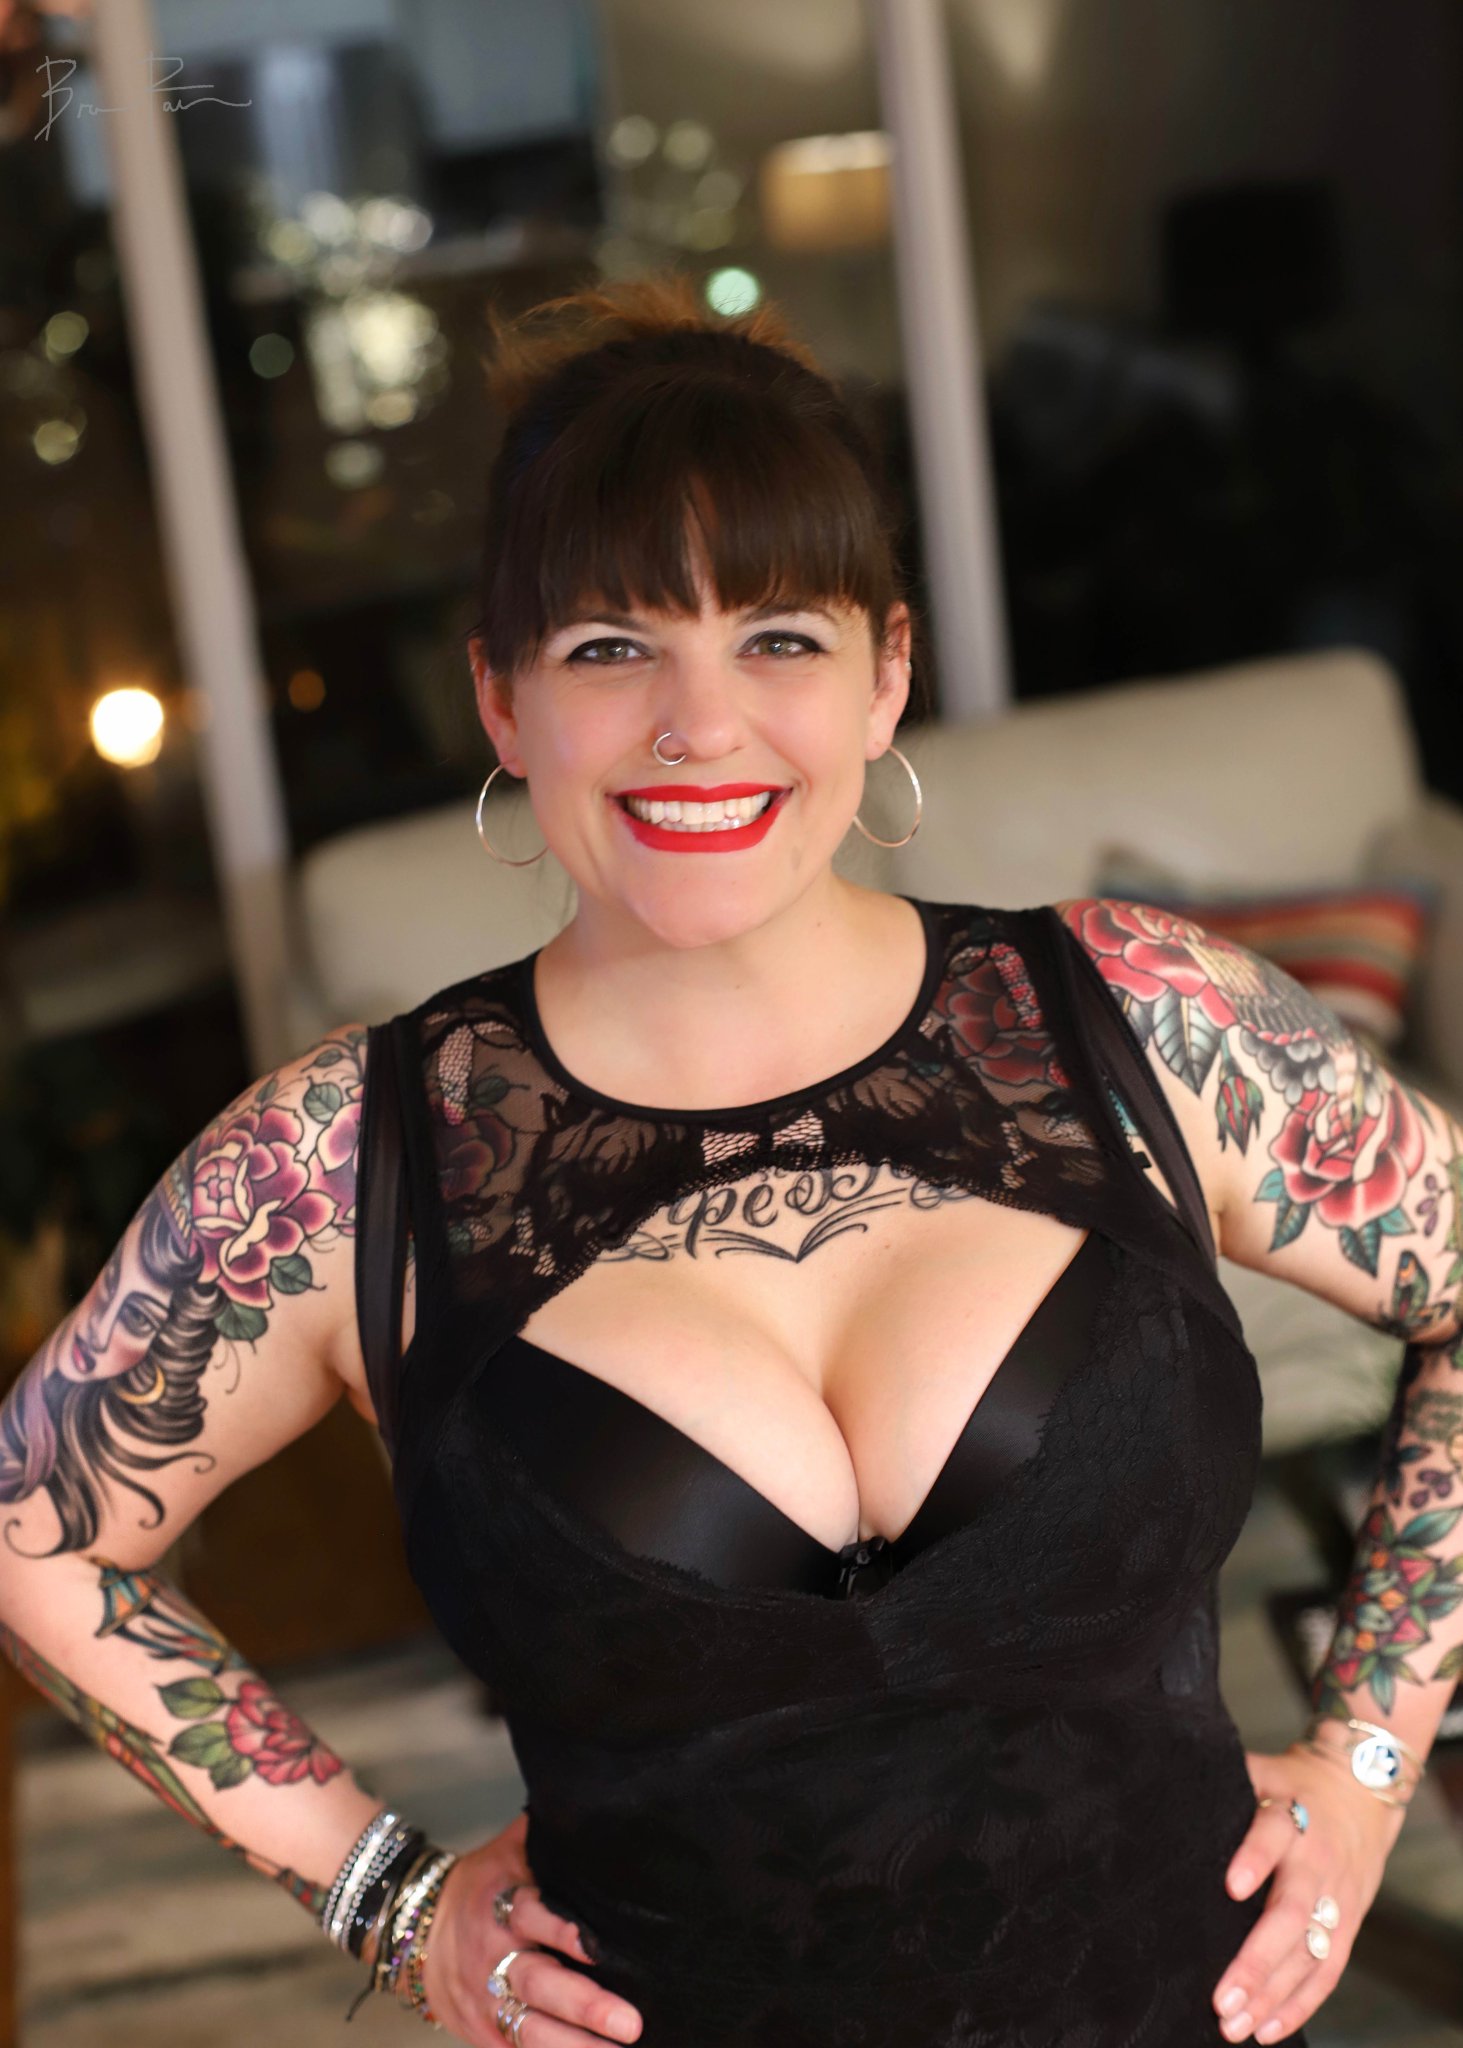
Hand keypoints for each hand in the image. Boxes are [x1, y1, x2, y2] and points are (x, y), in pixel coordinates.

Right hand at [421, 1811, 642, 2043]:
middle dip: (585, 2005)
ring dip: (575, 2047)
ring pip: (530, 2030)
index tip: (599, 1947)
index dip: (564, 1932)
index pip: (532, 1916)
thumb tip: (595, 1801)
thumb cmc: (481, 1886)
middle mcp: (494, 1956)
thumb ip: (545, 1836)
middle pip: (538, 1984)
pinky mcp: (484, 2033)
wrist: (415, 1930)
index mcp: (500, 1906)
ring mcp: (487, 2000)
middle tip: (630, 2022)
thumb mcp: (507, 1854)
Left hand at [1210, 1742, 1405, 2042]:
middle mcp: (1316, 1862)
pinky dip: (1299, 2005)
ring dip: (1273, 1995)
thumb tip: (1161, 1783)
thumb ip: (1223, 1783)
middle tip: (1222, 1997)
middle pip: (1291, 1913)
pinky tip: (1268, 2029)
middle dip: (1257, 1960)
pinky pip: (1328, 1973)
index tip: (1230, 1886)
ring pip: (1309, 1954)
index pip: (1272, 1834)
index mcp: (1291, 1816)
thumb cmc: (1292, 1785)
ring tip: (1236, 2025)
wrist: (1361, 1793)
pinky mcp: (1349, 1926)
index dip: (1254, 1858)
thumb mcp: (1261, 1772)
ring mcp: (1337, 1899)